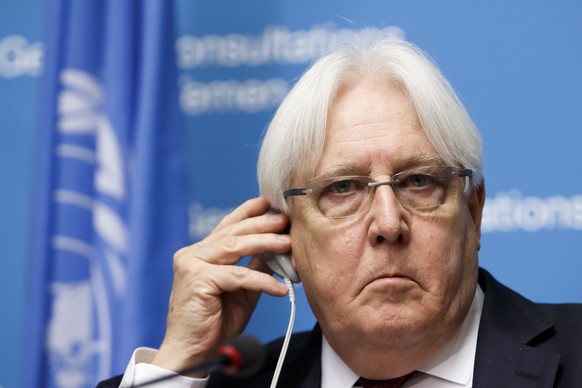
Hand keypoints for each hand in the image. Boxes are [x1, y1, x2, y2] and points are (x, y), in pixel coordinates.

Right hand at [151, 197, 290, 375]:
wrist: (191, 351)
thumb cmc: (214, 322)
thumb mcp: (241, 290)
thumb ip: (253, 267)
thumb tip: (275, 249)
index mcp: (201, 253)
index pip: (226, 225)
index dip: (248, 212)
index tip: (268, 202)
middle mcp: (193, 254)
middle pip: (232, 232)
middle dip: (262, 224)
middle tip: (285, 220)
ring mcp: (192, 265)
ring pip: (234, 246)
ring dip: (264, 243)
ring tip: (287, 243)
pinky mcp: (198, 280)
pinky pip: (237, 276)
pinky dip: (261, 280)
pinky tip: (279, 287)